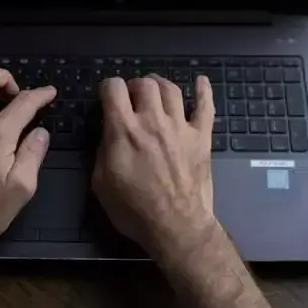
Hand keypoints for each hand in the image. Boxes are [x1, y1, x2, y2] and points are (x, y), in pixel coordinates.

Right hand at [92, 75, 216, 255]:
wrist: (176, 227)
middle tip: (132, 98)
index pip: (114, 88)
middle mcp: (153, 121)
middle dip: (134, 86)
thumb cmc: (134, 210)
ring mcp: (180, 127)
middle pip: (144, 84)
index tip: (107, 96)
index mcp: (124, 130)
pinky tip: (200, 81)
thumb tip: (110, 133)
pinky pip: (205, 107)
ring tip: (154, 89)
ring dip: (159, 84)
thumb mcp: (101, 182)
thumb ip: (103, 151)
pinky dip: (204, 91)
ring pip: (171, 89)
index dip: (108, 88)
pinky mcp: (201, 137)